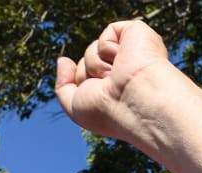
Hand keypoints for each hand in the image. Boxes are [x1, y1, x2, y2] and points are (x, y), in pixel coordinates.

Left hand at [53, 20, 174, 144]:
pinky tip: (123, 59)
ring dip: (96, 64)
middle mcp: (123, 71)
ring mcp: (131, 53)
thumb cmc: (108, 111)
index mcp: (112, 89)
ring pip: (93, 49)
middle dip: (87, 74)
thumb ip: (63, 86)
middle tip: (108, 87)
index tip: (101, 102)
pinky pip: (109, 32)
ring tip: (116, 75)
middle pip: (85, 63)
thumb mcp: (75, 107)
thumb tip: (63, 60)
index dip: (83, 86)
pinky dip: (108, 47)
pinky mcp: (138, 35)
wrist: (133, 102)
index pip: (83, 78)